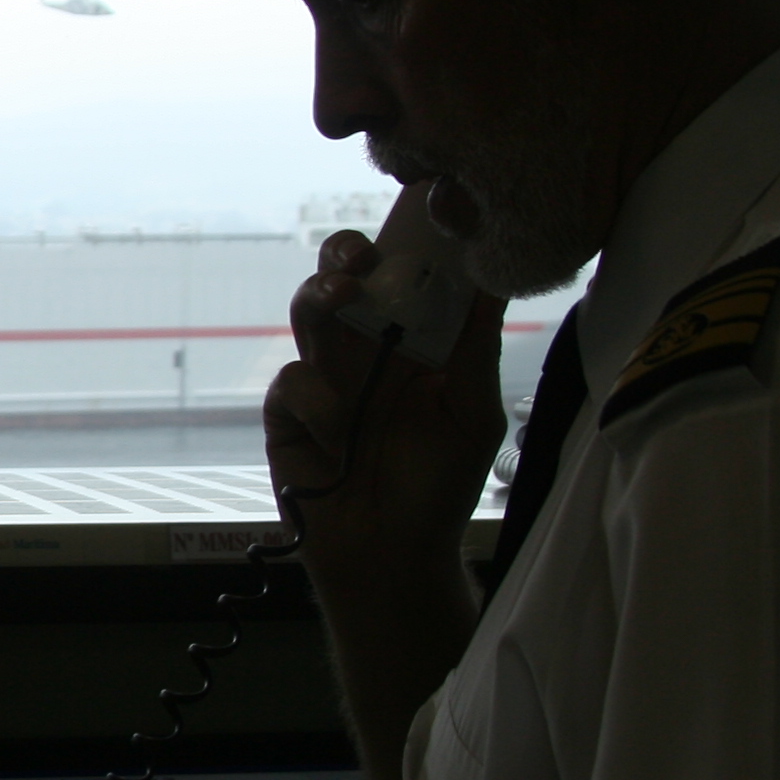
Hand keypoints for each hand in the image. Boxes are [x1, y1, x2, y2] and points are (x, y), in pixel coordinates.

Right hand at [265, 203, 510, 604]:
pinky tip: (337, 430)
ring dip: (319, 295)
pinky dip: (314, 398)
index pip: (401, 276)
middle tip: (361, 257)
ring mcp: (323, 379)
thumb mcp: (474, 414)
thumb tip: (491, 279)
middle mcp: (364, 350)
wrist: (391, 556)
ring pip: (307, 312)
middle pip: (343, 277)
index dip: (402, 245)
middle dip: (344, 254)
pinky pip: (290, 382)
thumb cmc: (437, 487)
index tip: (414, 223)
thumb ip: (475, 347)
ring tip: (341, 295)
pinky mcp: (287, 415)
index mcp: (412, 342)